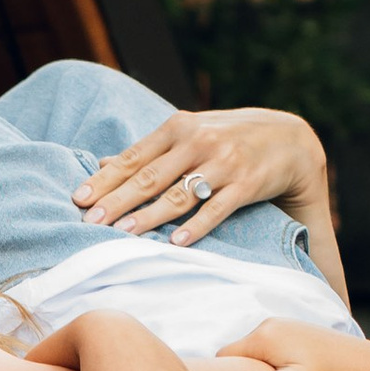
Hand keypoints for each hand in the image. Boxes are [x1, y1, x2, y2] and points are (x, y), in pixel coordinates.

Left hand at [73, 104, 329, 247]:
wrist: (290, 140)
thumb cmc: (230, 139)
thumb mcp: (190, 134)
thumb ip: (149, 151)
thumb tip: (102, 162)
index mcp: (178, 128)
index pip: (133, 158)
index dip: (104, 179)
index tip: (78, 199)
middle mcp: (198, 142)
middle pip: (149, 176)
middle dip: (117, 200)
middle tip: (90, 221)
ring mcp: (223, 163)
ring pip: (179, 194)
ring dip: (149, 215)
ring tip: (124, 233)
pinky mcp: (246, 183)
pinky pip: (217, 209)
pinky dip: (196, 226)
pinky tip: (176, 242)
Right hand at [228, 321, 369, 370]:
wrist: (360, 364)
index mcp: (264, 337)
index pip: (224, 356)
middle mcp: (269, 325)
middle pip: (237, 351)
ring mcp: (281, 323)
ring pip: (252, 347)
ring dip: (255, 365)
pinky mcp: (291, 327)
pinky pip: (267, 343)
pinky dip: (268, 358)